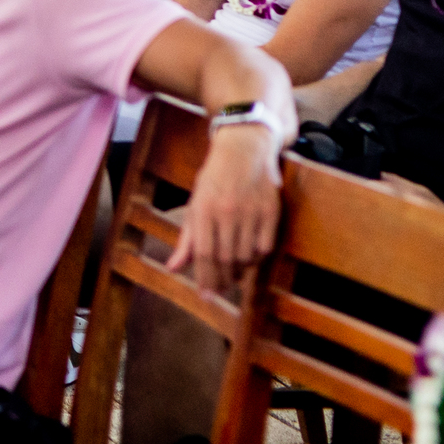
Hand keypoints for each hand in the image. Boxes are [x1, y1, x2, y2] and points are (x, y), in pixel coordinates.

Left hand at [167, 123, 282, 295]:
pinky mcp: (271, 211)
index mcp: (203, 210)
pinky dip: (257, 258)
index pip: (203, 254)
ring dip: (240, 271)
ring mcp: (250, 211)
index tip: (206, 295)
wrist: (244, 148)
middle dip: (222, 280)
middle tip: (221, 289)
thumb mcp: (195, 204)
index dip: (204, 278)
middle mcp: (226, 212)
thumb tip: (173, 268)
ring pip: (246, 256)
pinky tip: (250, 259)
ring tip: (235, 275)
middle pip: (225, 259)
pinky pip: (265, 246)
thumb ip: (186, 238)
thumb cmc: (214, 179)